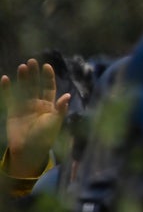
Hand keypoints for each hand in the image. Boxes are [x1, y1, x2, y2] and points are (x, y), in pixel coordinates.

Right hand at [2, 59, 70, 177]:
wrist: (29, 150)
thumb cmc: (45, 137)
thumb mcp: (55, 122)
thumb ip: (60, 109)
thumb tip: (67, 95)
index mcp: (49, 106)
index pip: (49, 88)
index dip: (48, 77)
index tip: (47, 66)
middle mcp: (37, 104)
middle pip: (35, 85)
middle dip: (34, 74)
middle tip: (32, 61)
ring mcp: (24, 107)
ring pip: (23, 89)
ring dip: (22, 78)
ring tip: (22, 66)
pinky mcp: (12, 111)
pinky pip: (9, 97)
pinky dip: (7, 89)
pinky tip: (5, 78)